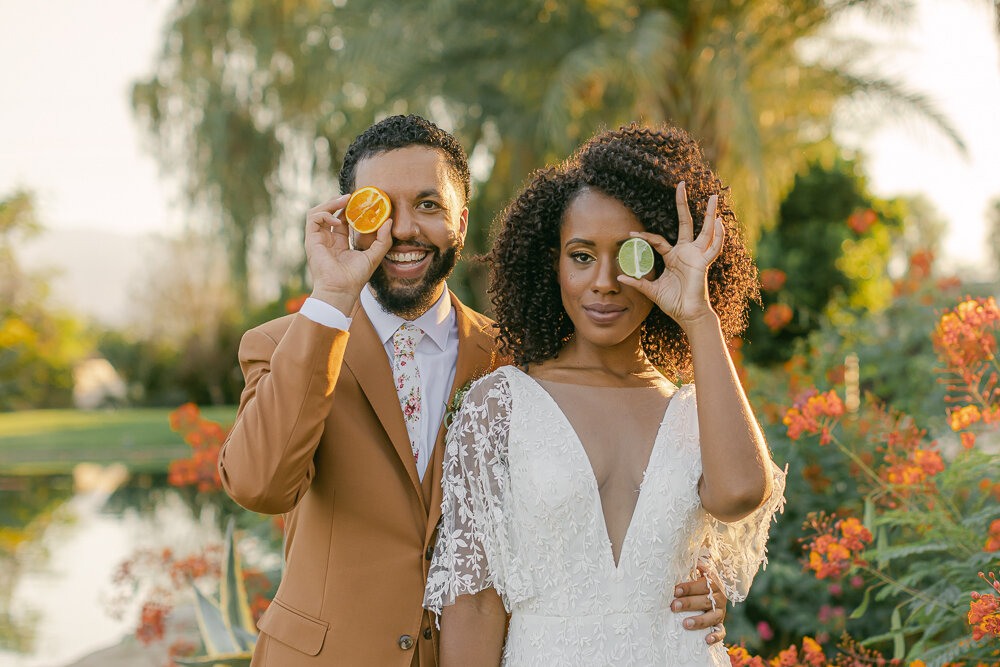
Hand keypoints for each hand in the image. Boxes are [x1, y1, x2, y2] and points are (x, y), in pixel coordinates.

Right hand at [304, 193, 393, 311]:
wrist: (342, 290)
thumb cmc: (355, 277)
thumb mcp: (374, 255)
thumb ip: (383, 239)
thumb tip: (389, 221)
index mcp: (339, 243)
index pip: (342, 219)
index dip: (350, 209)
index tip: (362, 202)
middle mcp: (327, 239)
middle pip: (329, 212)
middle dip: (339, 202)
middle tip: (353, 197)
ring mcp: (318, 239)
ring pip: (318, 212)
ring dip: (330, 203)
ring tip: (345, 201)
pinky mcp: (311, 240)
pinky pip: (313, 218)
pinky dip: (325, 214)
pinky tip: (338, 221)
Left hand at [617, 181, 723, 331]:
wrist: (687, 315)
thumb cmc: (672, 302)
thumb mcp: (651, 291)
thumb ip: (638, 283)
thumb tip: (620, 278)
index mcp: (673, 256)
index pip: (658, 240)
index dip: (644, 236)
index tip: (631, 233)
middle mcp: (686, 252)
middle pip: (685, 223)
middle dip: (682, 204)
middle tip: (681, 184)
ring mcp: (696, 256)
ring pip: (705, 230)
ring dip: (710, 214)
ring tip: (714, 197)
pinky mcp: (704, 263)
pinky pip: (713, 248)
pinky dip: (719, 236)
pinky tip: (721, 222)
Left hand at [672, 567, 726, 644]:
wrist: (713, 595)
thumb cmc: (698, 584)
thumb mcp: (697, 574)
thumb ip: (691, 567)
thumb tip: (680, 556)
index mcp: (712, 583)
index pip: (702, 585)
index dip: (689, 587)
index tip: (675, 590)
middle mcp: (718, 597)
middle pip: (705, 600)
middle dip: (688, 603)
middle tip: (673, 606)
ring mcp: (721, 612)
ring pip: (712, 617)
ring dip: (699, 620)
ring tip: (685, 624)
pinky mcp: (721, 624)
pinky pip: (721, 631)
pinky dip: (715, 636)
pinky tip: (707, 640)